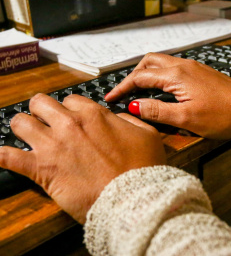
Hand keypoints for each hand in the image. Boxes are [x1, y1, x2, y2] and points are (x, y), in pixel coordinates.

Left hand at [0, 94, 165, 223]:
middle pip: (40, 103)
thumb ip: (129, 119)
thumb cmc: (143, 167)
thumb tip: (118, 116)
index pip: (70, 99)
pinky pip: (8, 157)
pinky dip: (4, 156)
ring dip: (23, 128)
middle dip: (42, 110)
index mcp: (93, 114)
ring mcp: (52, 144)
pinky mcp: (41, 169)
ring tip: (29, 136)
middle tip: (47, 122)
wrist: (133, 198)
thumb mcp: (147, 134)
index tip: (71, 118)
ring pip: (20, 122)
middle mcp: (69, 123)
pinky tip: (4, 156)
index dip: (70, 109)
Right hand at [106, 53, 230, 138]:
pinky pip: (171, 69)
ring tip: (138, 91)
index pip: (140, 77)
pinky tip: (160, 89)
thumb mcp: (185, 118)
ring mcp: (192, 67)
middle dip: (132, 76)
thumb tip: (134, 106)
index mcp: (176, 75)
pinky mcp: (198, 73)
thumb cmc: (223, 116)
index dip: (122, 87)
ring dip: (145, 75)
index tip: (111, 97)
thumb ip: (156, 111)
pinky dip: (159, 77)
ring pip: (160, 64)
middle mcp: (183, 66)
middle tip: (124, 92)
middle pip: (148, 63)